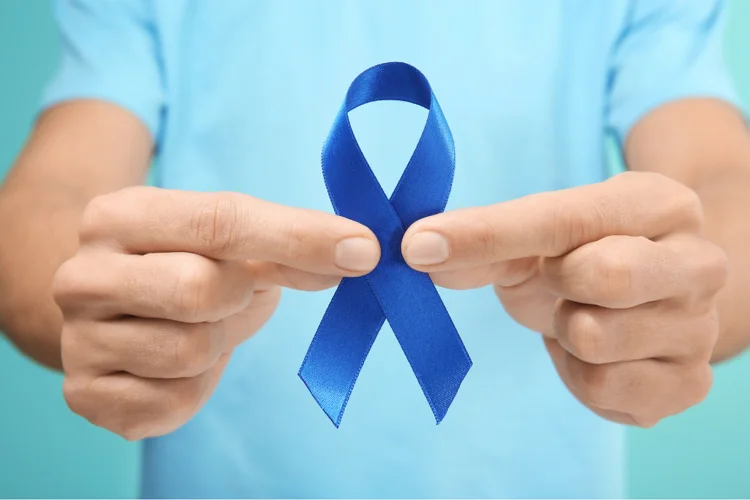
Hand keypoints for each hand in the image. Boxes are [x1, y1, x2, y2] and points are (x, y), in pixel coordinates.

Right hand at [53, 187, 379, 439]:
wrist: (114, 308)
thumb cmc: (184, 263)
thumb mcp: (232, 241)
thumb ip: (290, 244)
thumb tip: (357, 253)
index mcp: (117, 216)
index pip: (220, 221)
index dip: (300, 237)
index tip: (363, 250)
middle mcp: (81, 275)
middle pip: (200, 290)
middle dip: (237, 297)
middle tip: (231, 292)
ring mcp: (78, 340)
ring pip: (191, 351)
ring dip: (218, 341)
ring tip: (200, 325)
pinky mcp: (86, 395)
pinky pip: (177, 400)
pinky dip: (197, 384)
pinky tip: (176, 361)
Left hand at [402, 172, 727, 426]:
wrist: (645, 301)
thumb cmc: (585, 257)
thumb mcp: (535, 237)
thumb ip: (482, 239)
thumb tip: (418, 250)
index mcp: (659, 205)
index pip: (565, 218)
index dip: (485, 234)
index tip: (417, 246)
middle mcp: (698, 263)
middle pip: (605, 276)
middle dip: (558, 285)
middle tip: (561, 280)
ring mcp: (698, 328)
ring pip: (595, 340)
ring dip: (567, 333)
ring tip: (582, 316)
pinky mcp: (686, 384)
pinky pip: (601, 388)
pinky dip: (579, 374)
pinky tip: (594, 354)